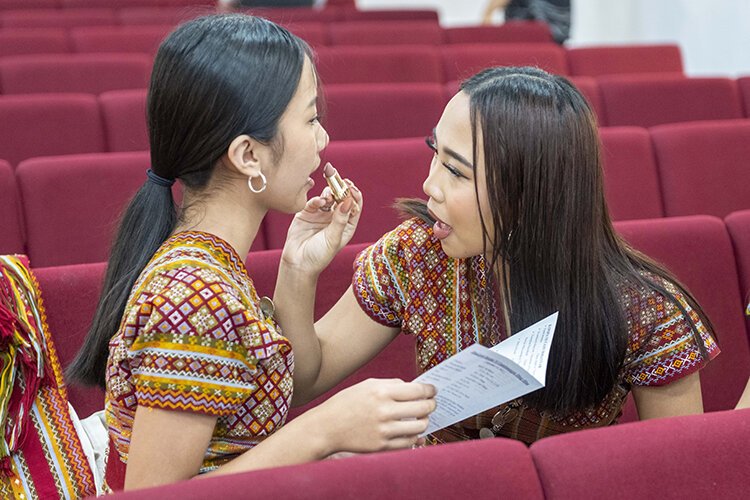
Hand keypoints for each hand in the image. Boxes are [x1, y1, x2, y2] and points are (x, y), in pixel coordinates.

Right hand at [281, 179, 362, 275]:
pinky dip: (317, 199)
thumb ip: (340, 219)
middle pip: (342, 198)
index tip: (351, 187)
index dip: (354, 195)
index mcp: (346, 225)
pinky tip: (318, 202)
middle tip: (340, 180)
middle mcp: (335, 218)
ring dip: (330, 193)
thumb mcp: (333, 238)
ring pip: (329, 197)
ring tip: (328, 194)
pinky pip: (314, 202)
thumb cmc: (319, 256)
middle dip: (341, 188)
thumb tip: (349, 200)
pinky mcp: (308, 213)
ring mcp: (321, 214)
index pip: (354, 206)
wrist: (298, 263)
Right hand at [312, 378, 436, 454]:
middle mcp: (385, 411)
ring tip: (421, 418)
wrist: (327, 427)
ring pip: (420, 427)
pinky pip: (409, 442)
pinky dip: (415, 436)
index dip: (430, 390)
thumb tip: (414, 388)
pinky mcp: (382, 446)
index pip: (418, 390)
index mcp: (382, 392)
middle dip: (431, 405)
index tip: (433, 390)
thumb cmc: (347, 403)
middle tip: (431, 403)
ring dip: (424, 421)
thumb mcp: (367, 385)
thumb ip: (392, 385)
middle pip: (423, 408)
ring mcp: (384, 430)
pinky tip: (413, 431)